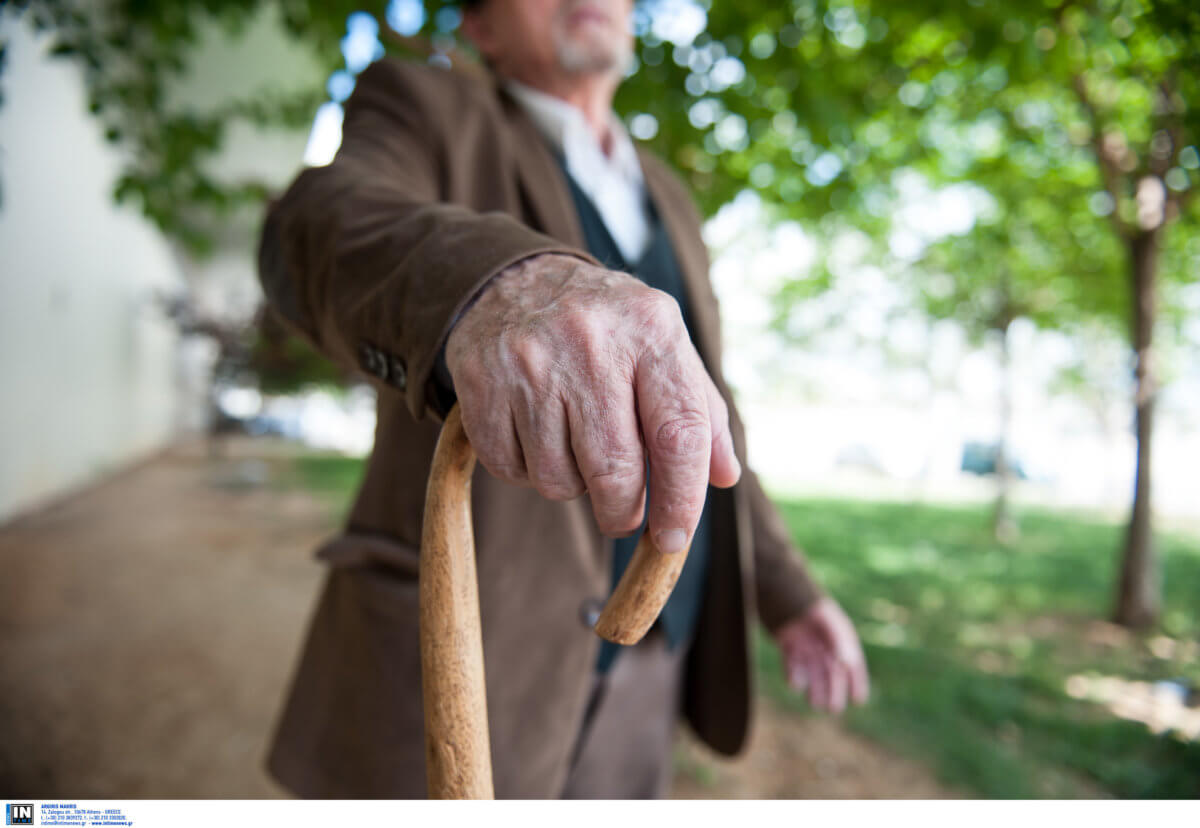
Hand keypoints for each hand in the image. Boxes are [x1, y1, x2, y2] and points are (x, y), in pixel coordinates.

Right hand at [445, 253, 740, 550]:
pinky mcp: (481, 381)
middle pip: (615, 472)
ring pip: (558, 480)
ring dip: (571, 484)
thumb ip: (700, 410)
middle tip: (622, 515)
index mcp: (651, 329)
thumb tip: (724, 477)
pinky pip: (510, 470)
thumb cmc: (607, 327)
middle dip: (623, 511)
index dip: (681, 500)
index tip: (674, 539)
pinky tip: (534, 434)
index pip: (678, 434)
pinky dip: (526, 471)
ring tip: (572, 446)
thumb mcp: (663, 345)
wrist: (514, 278)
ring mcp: (530, 361)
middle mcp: (591, 340)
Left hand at [774, 597, 868, 713]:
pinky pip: (794, 664)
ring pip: (814, 673)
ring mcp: (807, 645)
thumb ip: (840, 642)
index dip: (857, 682)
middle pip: (833, 672)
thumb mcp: (830, 623)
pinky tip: (795, 685)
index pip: (854, 663)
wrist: (782, 589)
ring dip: (815, 688)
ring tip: (815, 703)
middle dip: (834, 690)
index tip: (859, 700)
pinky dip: (795, 675)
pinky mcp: (789, 646)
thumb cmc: (811, 605)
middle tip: (832, 708)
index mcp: (841, 636)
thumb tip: (847, 665)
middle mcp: (825, 643)